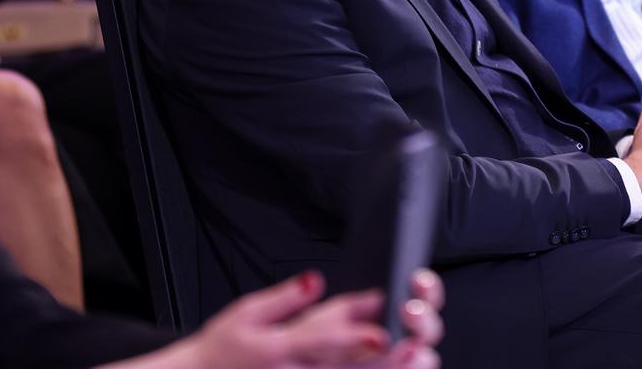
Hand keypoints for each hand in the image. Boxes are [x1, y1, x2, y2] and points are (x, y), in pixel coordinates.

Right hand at [159, 269, 443, 368]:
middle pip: (347, 368)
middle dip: (385, 360)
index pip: (320, 343)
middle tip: (414, 345)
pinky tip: (397, 367)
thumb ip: (285, 300)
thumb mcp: (246, 316)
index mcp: (281, 349)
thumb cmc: (225, 352)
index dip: (353, 339)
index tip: (380, 334)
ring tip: (417, 358)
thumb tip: (314, 281)